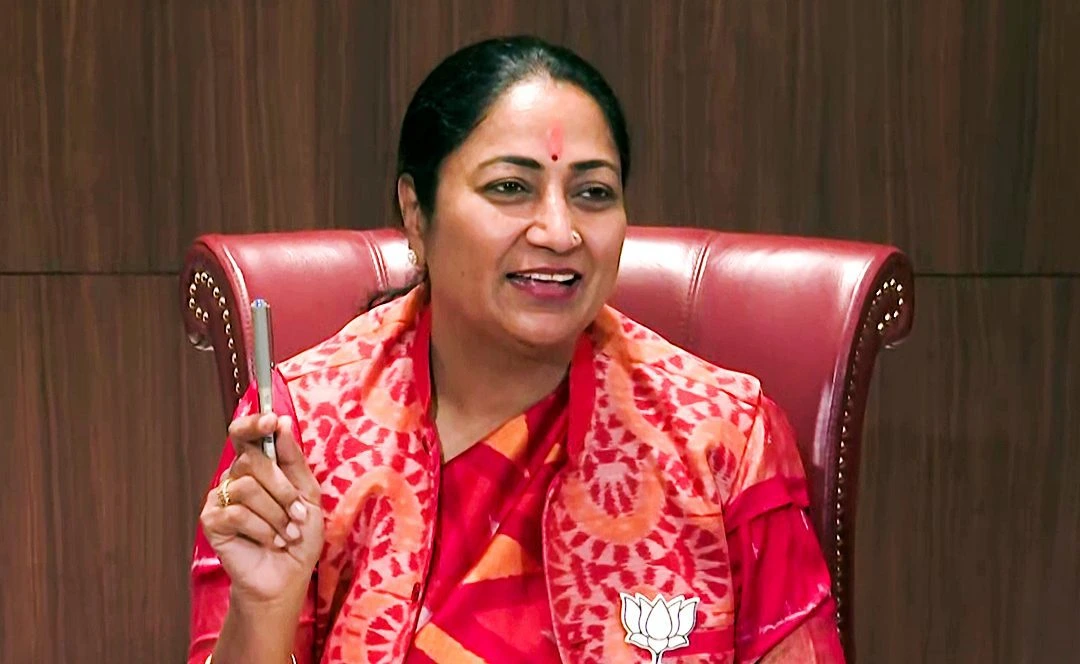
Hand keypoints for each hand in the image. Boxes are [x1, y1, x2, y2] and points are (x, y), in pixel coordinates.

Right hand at [200, 413, 322, 607]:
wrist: (288, 575)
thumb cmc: (298, 534)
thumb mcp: (307, 494)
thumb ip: (293, 460)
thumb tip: (280, 423)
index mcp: (257, 467)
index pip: (245, 435)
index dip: (254, 424)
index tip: (271, 420)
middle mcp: (235, 478)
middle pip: (252, 460)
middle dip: (282, 488)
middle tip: (297, 513)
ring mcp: (220, 499)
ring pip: (247, 488)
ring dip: (276, 513)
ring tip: (287, 533)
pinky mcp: (212, 522)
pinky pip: (237, 513)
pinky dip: (262, 529)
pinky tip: (271, 541)